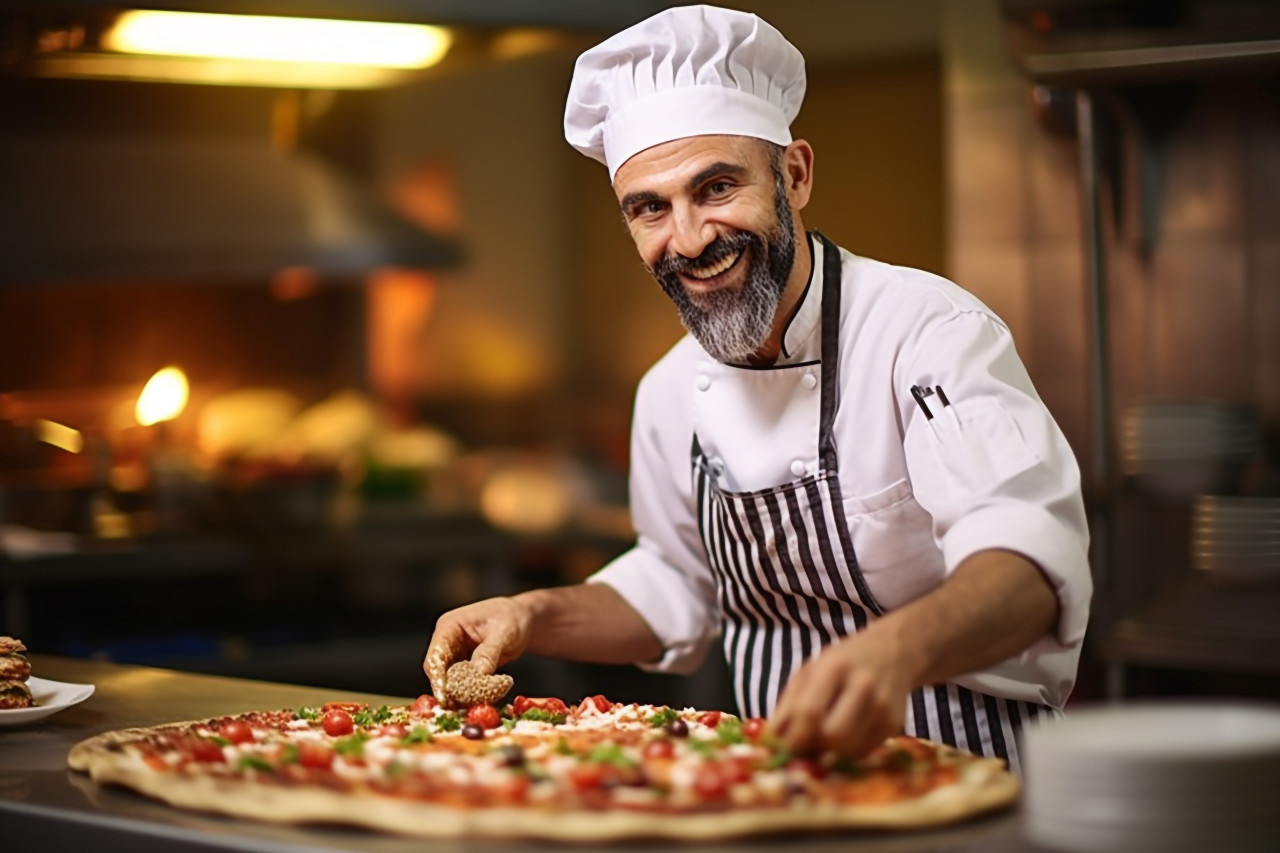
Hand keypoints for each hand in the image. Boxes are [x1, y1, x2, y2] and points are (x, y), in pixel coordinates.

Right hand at [423, 596, 533, 704]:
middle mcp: (448, 641)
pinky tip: (480, 701)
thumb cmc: (512, 618)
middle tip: (458, 709)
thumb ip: (489, 653)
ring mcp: (456, 654)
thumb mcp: (502, 633)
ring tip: (470, 708)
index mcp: (449, 626)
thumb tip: (478, 674)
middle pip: (439, 671)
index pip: (436, 656)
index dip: (438, 678)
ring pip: (450, 680)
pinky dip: (470, 692)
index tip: (444, 697)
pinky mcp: (466, 666)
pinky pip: (463, 682)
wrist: (523, 619)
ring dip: (459, 694)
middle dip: (448, 690)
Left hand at [771, 631, 915, 759]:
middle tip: (804, 745)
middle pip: (833, 735)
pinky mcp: (894, 724)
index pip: (810, 712)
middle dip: (814, 747)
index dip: (794, 737)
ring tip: (822, 739)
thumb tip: (772, 742)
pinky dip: (847, 752)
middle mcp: (863, 686)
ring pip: (849, 749)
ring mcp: (883, 706)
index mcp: (835, 668)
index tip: (783, 747)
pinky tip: (843, 736)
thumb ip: (789, 705)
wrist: (892, 651)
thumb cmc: (842, 662)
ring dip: (830, 753)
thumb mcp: (810, 671)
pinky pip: (864, 753)